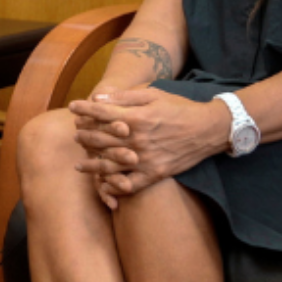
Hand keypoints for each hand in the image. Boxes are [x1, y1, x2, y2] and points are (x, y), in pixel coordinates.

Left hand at [67, 88, 228, 199]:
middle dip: (84, 135)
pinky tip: (103, 185)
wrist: (208, 130)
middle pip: (101, 139)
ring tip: (80, 163)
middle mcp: (137, 140)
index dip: (84, 109)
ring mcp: (145, 159)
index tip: (72, 107)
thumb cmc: (179, 108)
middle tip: (75, 134)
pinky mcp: (154, 174)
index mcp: (137, 117)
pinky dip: (113, 186)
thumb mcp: (153, 94)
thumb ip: (125, 97)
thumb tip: (98, 97)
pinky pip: (129, 184)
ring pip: (109, 164)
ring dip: (91, 163)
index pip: (101, 113)